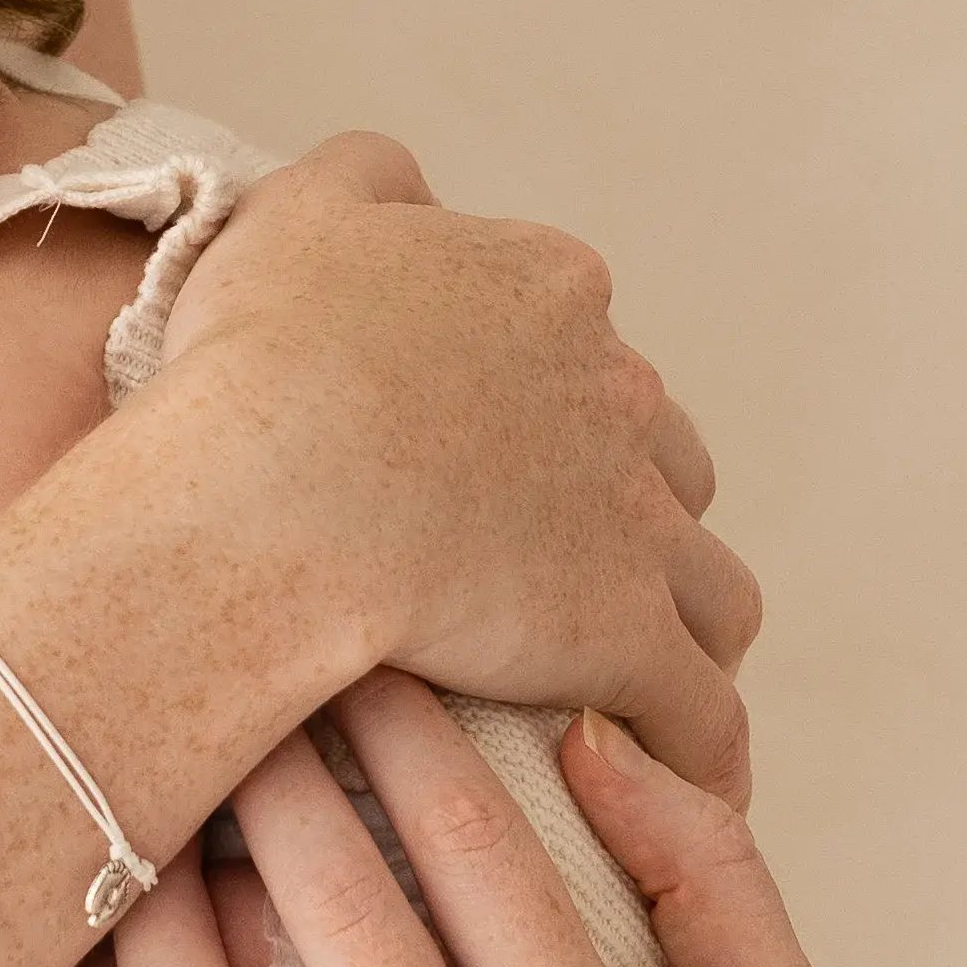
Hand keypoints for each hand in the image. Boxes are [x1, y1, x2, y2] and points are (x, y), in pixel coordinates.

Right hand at [143, 139, 760, 797]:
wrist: (264, 494)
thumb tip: (414, 193)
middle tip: (549, 574)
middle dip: (622, 511)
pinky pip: (699, 711)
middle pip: (661, 456)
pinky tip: (668, 786)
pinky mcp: (626, 634)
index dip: (545, 403)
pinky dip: (695, 753)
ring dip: (680, 628)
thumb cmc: (258, 359)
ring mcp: (631, 517)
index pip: (585, 342)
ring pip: (708, 582)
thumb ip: (368, 181)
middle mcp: (616, 392)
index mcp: (546, 289)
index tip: (492, 460)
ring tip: (631, 684)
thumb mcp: (297, 212)